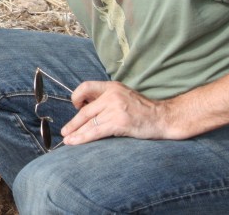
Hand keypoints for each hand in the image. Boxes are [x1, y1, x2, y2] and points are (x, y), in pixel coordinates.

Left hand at [59, 80, 180, 144]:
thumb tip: (86, 108)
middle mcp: (112, 95)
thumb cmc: (144, 110)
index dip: (77, 96)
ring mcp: (115, 109)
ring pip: (89, 122)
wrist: (164, 118)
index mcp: (112, 87)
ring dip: (76, 133)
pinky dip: (84, 137)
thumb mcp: (124, 96)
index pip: (86, 86)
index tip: (75, 107)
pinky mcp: (119, 122)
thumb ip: (107, 99)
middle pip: (85, 110)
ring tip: (68, 140)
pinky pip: (97, 130)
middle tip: (64, 131)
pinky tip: (76, 142)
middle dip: (73, 123)